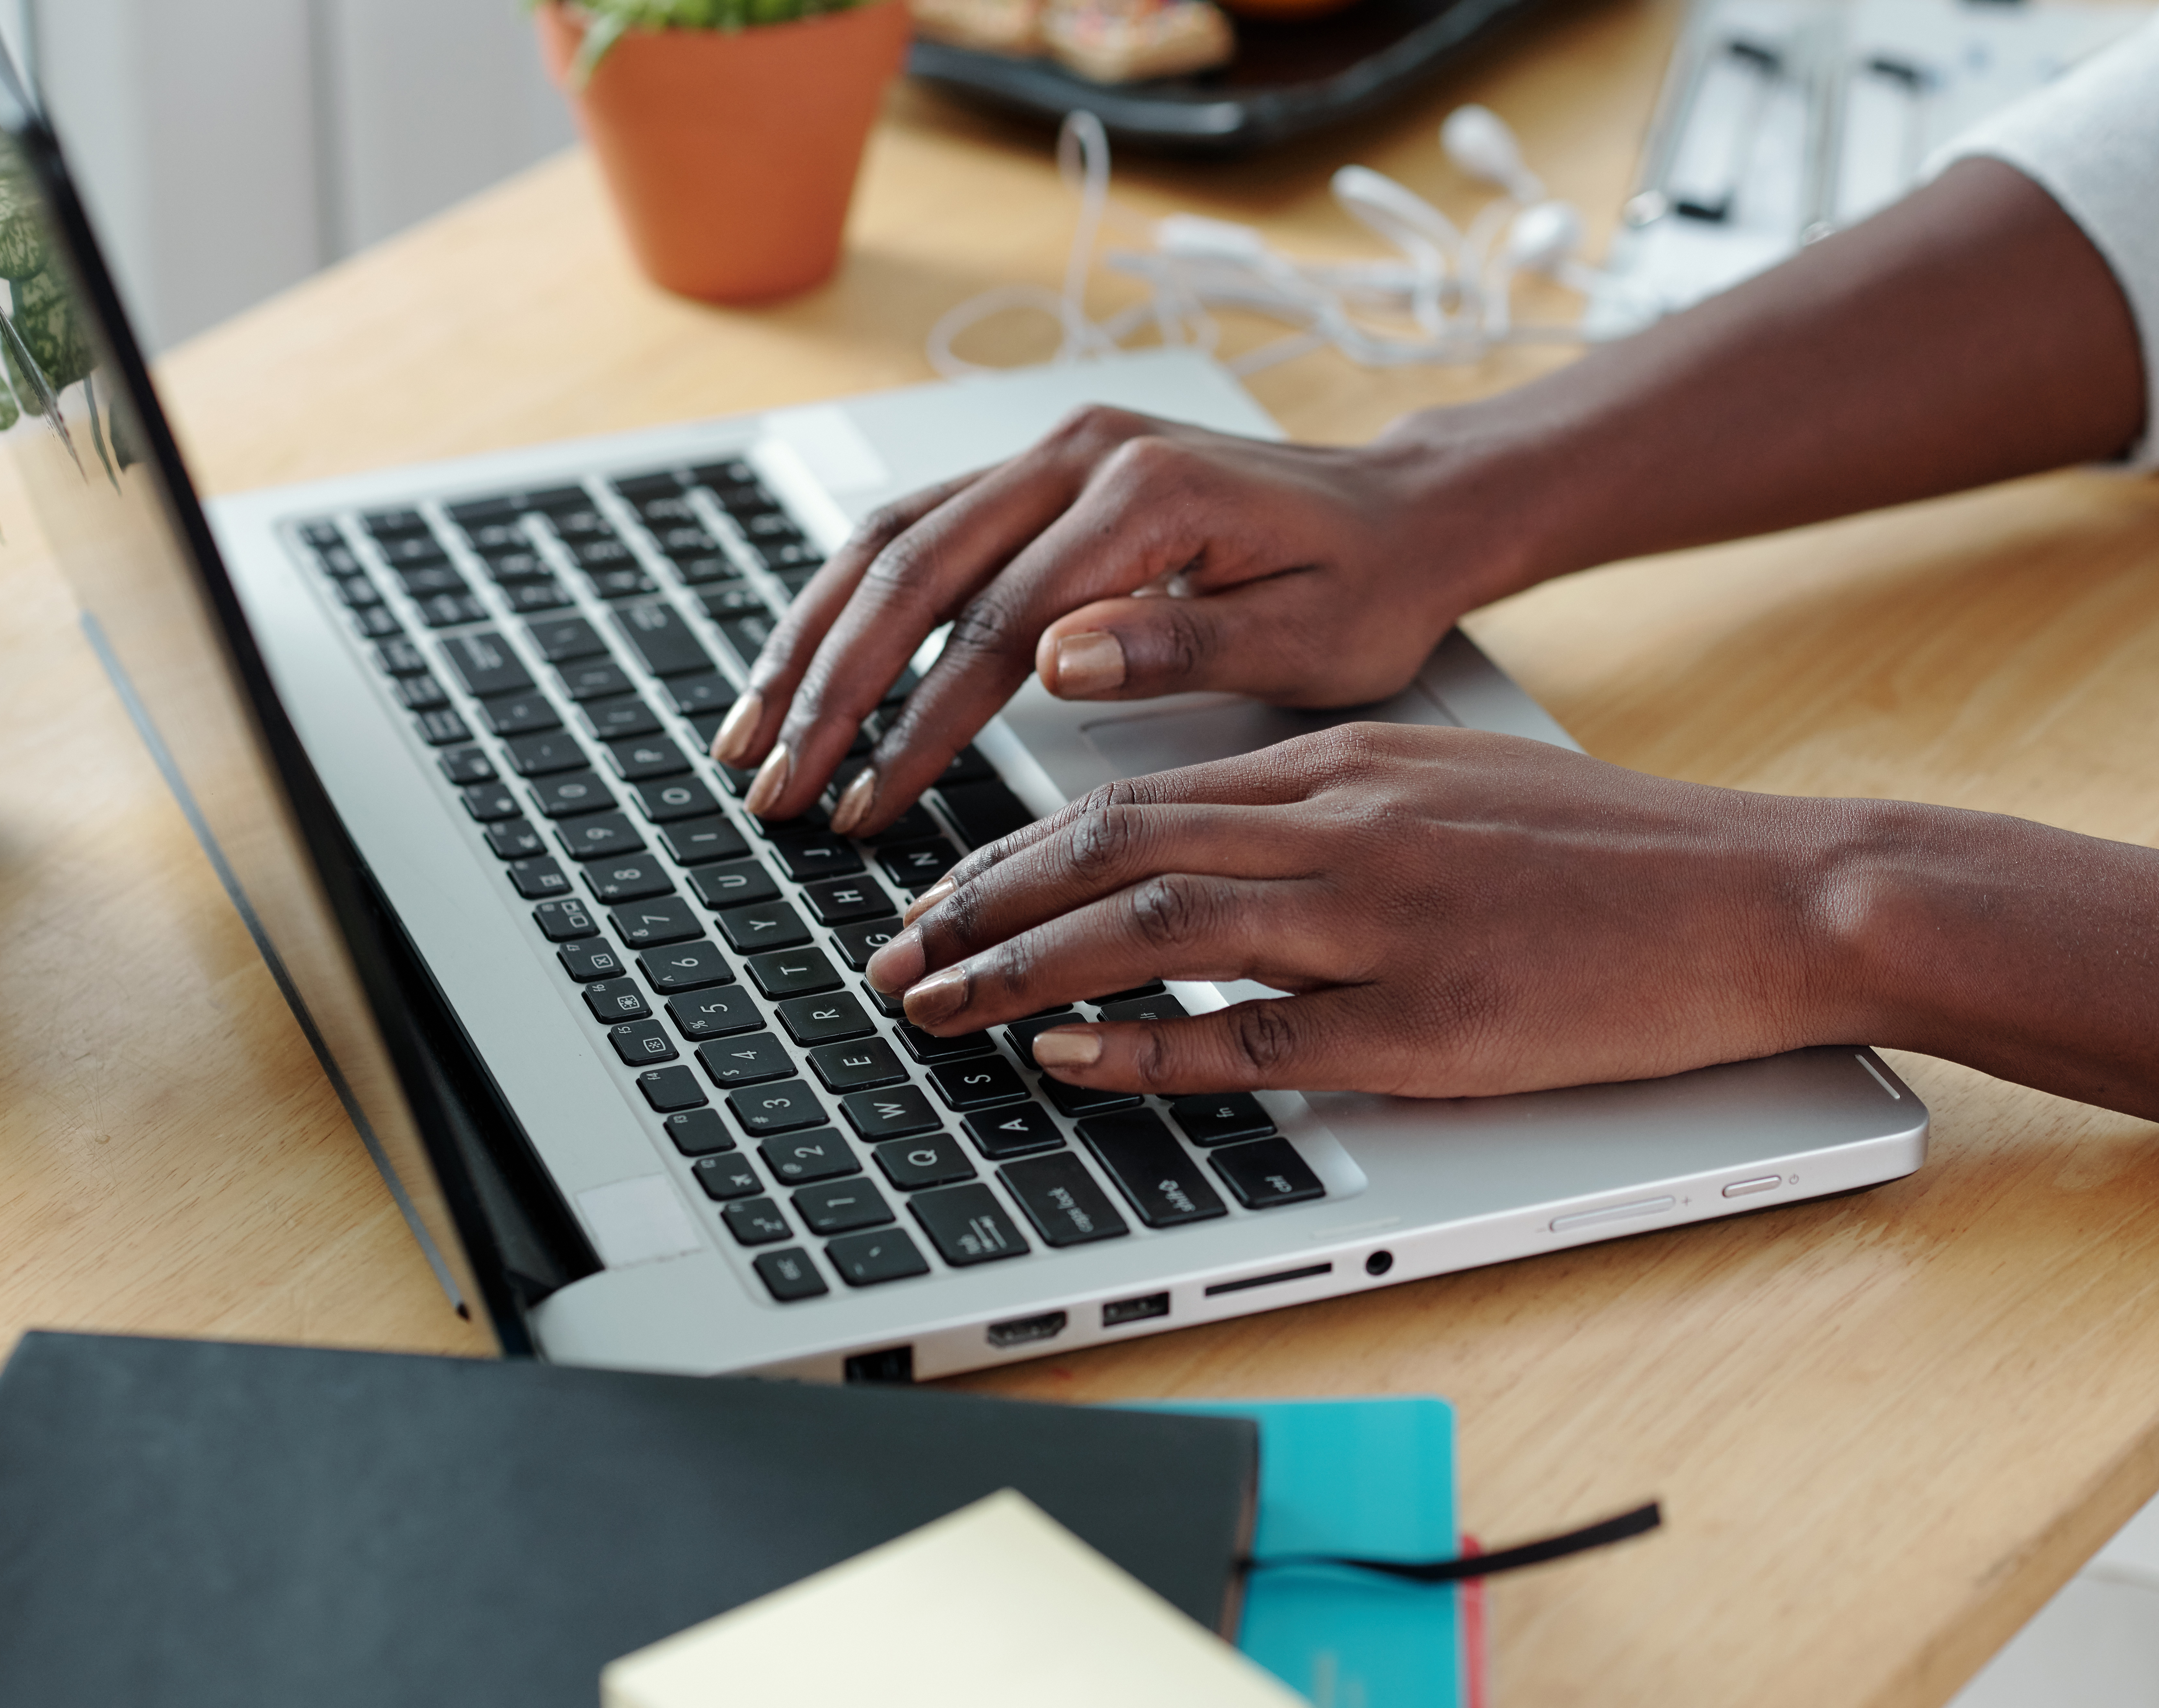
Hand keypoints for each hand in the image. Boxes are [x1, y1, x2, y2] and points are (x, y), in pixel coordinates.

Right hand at [710, 405, 1504, 837]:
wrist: (1406, 511)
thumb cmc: (1368, 584)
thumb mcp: (1308, 634)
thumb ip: (1181, 646)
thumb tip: (1054, 659)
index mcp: (1147, 496)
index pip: (997, 625)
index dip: (922, 725)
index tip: (871, 802)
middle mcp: (1082, 455)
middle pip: (914, 571)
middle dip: (830, 688)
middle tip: (774, 785)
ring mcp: (1052, 454)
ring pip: (892, 540)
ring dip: (813, 640)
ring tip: (752, 734)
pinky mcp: (1040, 474)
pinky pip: (918, 529)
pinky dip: (850, 601)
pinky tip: (806, 666)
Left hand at [861, 723, 1858, 1097]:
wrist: (1759, 892)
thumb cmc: (1605, 851)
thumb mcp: (1442, 788)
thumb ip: (1320, 812)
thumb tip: (1204, 853)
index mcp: (1345, 771)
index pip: (1134, 797)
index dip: (1013, 852)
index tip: (939, 894)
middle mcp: (1344, 828)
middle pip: (1114, 848)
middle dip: (981, 905)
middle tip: (893, 955)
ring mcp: (1383, 922)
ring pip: (1156, 924)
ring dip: (1027, 967)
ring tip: (936, 1002)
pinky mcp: (1430, 1019)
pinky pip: (1256, 1032)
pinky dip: (1149, 1043)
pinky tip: (1070, 1055)